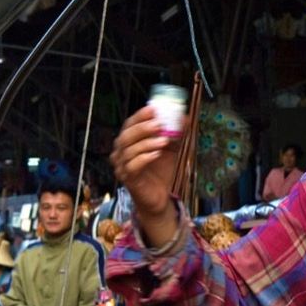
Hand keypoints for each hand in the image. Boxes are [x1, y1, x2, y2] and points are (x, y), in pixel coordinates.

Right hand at [110, 105, 179, 246]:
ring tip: (164, 140)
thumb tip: (185, 117)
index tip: (153, 109)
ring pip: (129, 150)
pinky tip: (157, 154)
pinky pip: (133, 166)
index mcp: (128, 142)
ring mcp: (122, 166)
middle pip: (126, 136)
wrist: (159, 197)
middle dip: (143, 128)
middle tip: (159, 124)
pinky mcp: (128, 179)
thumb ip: (176, 134)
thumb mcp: (170, 150)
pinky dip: (145, 158)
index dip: (140, 116)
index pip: (129, 125)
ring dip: (147, 143)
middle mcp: (120, 152)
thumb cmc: (160, 172)